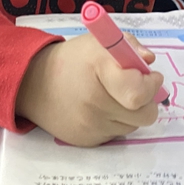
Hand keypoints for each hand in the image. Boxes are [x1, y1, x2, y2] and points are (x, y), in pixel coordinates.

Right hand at [16, 33, 164, 146]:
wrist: (33, 84)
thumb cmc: (73, 60)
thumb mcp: (99, 43)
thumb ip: (129, 46)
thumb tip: (148, 61)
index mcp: (100, 71)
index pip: (138, 93)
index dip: (150, 84)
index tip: (149, 76)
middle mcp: (95, 103)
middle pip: (144, 115)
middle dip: (147, 101)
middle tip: (136, 88)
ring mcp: (91, 126)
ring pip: (133, 126)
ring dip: (131, 112)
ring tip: (113, 96)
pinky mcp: (87, 141)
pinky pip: (116, 135)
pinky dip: (115, 122)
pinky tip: (100, 109)